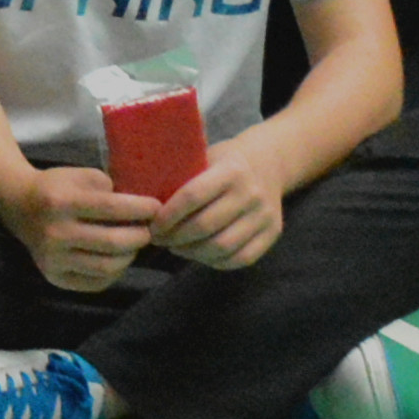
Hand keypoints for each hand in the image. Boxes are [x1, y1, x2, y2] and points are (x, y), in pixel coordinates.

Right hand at [4, 162, 158, 297]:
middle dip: (140, 236)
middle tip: (150, 230)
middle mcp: (56, 233)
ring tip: (135, 245)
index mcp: (61, 202)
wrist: (19, 206)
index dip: (139, 208)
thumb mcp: (78, 175)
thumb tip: (139, 207)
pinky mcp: (55, 277)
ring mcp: (54, 259)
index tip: (157, 208)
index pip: (110, 208)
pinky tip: (118, 259)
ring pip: (106, 267)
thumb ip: (107, 188)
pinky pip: (96, 282)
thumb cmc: (56, 187)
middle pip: (111, 242)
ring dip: (129, 256)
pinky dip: (115, 272)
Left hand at [151, 140, 292, 271]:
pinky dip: (215, 262)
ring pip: (223, 247)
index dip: (169, 215)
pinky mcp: (273, 233)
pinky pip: (241, 259)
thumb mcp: (205, 156)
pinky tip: (199, 255)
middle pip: (206, 226)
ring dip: (193, 253)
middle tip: (159, 240)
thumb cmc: (225, 160)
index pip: (192, 196)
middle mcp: (251, 194)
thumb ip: (182, 176)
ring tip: (176, 248)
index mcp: (230, 170)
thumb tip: (144, 203)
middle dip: (176, 237)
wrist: (270, 163)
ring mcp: (264, 216)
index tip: (152, 225)